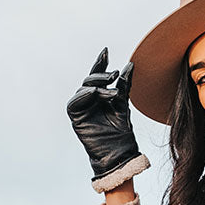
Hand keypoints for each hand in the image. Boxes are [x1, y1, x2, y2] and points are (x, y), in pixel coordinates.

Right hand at [65, 49, 141, 183]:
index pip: (98, 76)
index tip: (106, 51)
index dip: (100, 63)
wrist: (119, 153)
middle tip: (114, 75)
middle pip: (90, 80)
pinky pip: (75, 101)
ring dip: (98, 87)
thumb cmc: (122, 132)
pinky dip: (85, 95)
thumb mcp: (123, 104)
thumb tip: (129, 65)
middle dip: (101, 75)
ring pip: (84, 89)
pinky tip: (95, 93)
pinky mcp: (76, 117)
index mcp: (100, 96)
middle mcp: (89, 101)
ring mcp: (82, 108)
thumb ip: (124, 85)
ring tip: (113, 93)